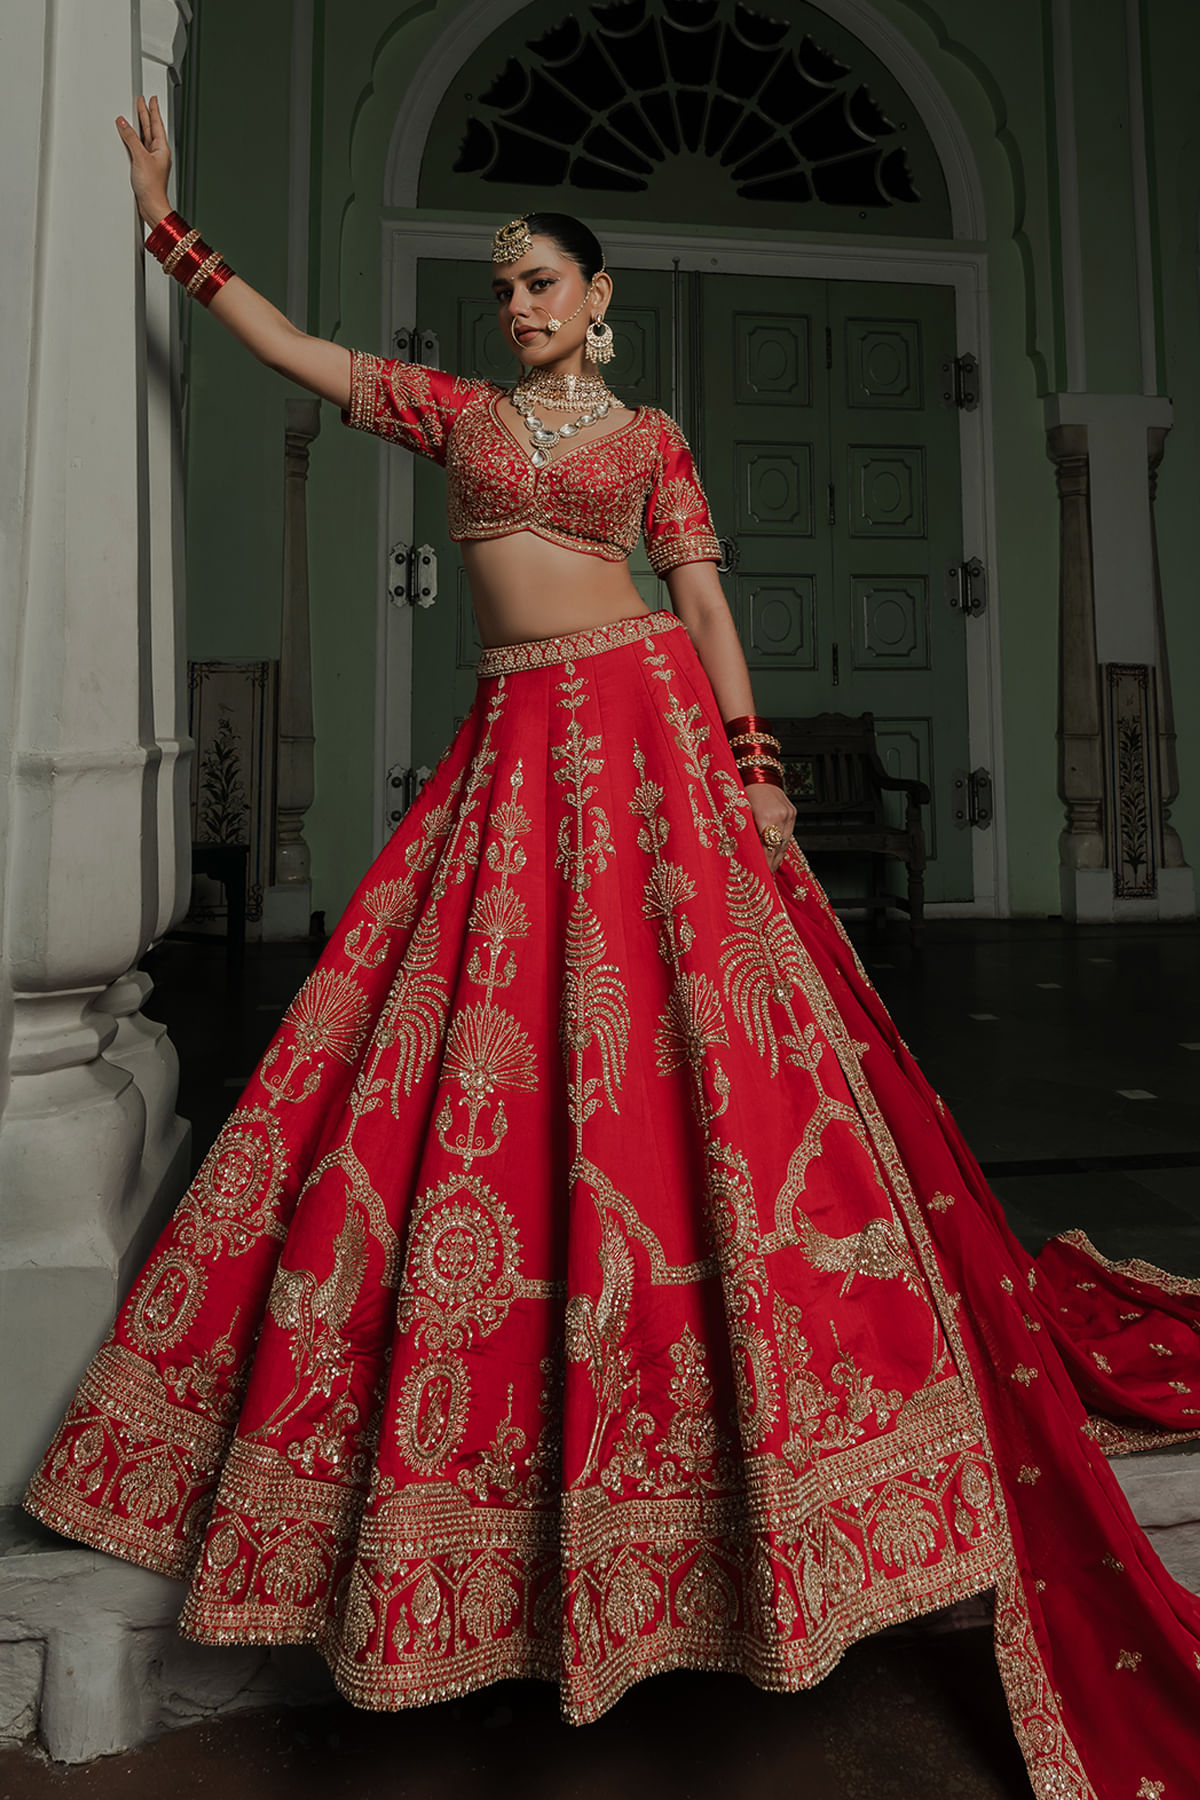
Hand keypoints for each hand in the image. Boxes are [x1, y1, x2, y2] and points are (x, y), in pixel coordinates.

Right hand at [115, 95, 170, 226]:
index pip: (157, 124)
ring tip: (137, 112)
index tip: (152, 99)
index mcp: (162, 148)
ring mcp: (150, 160)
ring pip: (144, 137)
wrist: (151, 205)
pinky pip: (138, 147)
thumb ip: (131, 139)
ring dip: (140, 125)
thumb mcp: (140, 158)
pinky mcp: (143, 166)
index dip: (153, 110)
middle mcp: (157, 153)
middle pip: (150, 128)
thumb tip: (123, 124)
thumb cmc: (152, 187)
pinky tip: (130, 135)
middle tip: (142, 101)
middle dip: (146, 114)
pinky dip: (134, 138)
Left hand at [745, 783, 795, 874]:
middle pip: (778, 849)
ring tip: (770, 869)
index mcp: (766, 817)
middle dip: (771, 865)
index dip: (763, 864)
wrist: (757, 774)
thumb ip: (745, 835)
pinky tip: (775, 854)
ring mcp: (789, 815)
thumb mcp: (739, 814)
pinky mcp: (793, 813)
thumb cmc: (742, 792)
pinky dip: (780, 845)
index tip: (758, 875)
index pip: (767, 850)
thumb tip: (746, 856)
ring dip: (777, 857)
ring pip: (785, 844)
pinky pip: (788, 835)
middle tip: (764, 877)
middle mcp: (781, 816)